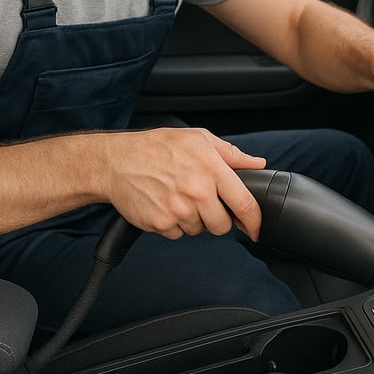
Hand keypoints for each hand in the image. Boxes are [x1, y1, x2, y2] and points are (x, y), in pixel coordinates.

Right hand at [102, 128, 265, 240]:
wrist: (116, 162)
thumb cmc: (157, 147)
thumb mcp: (198, 139)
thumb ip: (231, 154)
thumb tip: (257, 164)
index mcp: (211, 168)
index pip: (244, 203)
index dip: (255, 221)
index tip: (256, 228)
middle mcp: (197, 190)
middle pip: (222, 225)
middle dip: (217, 218)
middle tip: (202, 202)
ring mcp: (178, 209)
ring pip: (199, 230)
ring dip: (193, 219)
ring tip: (178, 197)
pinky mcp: (161, 223)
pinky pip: (178, 234)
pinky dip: (174, 224)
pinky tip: (165, 204)